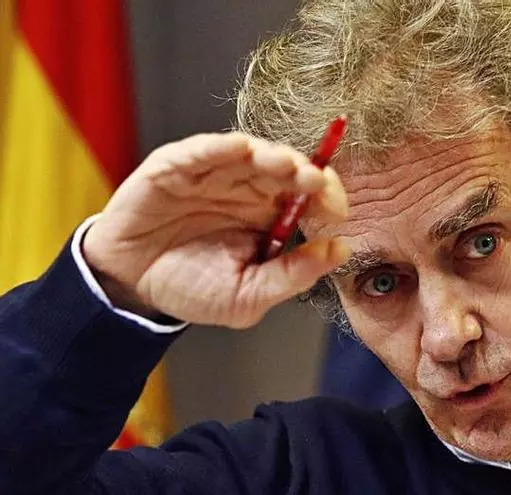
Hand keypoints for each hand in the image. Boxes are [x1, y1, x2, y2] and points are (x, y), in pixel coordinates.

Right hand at [82, 132, 348, 328]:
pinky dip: (220, 148)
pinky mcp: (176, 168)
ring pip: (249, 155)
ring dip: (270, 155)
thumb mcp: (249, 295)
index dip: (327, 197)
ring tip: (285, 165)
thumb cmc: (191, 288)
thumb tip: (340, 250)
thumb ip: (294, 274)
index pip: (310, 196)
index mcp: (273, 216)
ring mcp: (214, 175)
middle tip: (316, 181)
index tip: (337, 210)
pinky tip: (237, 148)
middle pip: (285, 169)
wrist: (131, 287)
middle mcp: (249, 189)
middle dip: (304, 172)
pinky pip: (201, 152)